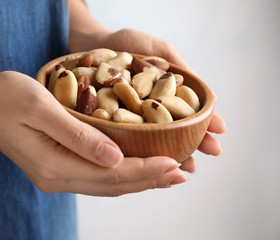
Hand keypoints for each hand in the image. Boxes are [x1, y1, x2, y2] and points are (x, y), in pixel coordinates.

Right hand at [0, 71, 185, 195]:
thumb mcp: (43, 110)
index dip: (144, 170)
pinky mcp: (58, 167)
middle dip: (148, 179)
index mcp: (54, 165)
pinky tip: (137, 168)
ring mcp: (57, 175)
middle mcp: (57, 177)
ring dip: (139, 179)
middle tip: (181, 172)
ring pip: (107, 184)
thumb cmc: (8, 99)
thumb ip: (78, 136)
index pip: (110, 174)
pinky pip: (97, 176)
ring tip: (168, 174)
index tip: (173, 163)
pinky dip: (121, 174)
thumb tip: (116, 158)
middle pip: (112, 184)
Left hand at [96, 28, 225, 171]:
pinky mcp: (110, 126)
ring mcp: (131, 121)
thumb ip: (179, 68)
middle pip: (176, 131)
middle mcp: (150, 112)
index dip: (205, 122)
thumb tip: (210, 95)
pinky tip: (152, 165)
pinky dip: (140, 153)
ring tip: (189, 166)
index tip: (220, 130)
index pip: (189, 113)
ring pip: (155, 141)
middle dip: (196, 142)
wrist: (93, 44)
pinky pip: (126, 140)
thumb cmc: (128, 43)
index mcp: (165, 97)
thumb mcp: (158, 49)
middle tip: (213, 151)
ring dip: (174, 154)